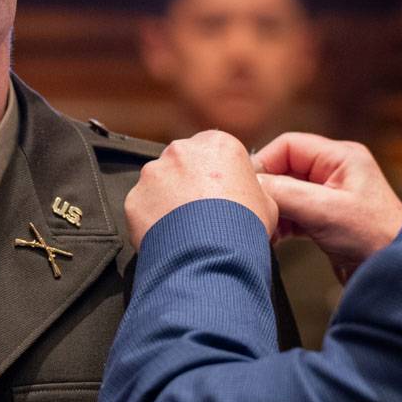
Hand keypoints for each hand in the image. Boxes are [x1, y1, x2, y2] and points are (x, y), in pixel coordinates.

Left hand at [124, 130, 278, 249]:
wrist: (213, 257)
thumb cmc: (243, 228)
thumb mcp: (267, 203)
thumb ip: (251, 188)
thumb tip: (247, 194)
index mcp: (216, 144)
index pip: (213, 151)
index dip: (218, 175)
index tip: (220, 194)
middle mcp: (180, 151)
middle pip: (182, 163)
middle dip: (189, 184)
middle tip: (200, 213)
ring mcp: (153, 173)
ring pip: (159, 184)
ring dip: (168, 201)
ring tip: (185, 229)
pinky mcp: (135, 197)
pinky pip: (143, 207)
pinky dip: (152, 220)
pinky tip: (169, 237)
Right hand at [253, 133, 401, 281]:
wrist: (397, 273)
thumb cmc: (374, 238)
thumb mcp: (323, 210)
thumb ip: (283, 192)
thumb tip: (249, 184)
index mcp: (341, 157)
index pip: (288, 146)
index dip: (264, 162)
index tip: (247, 186)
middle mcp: (335, 171)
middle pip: (284, 169)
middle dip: (267, 190)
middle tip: (252, 209)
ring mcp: (331, 196)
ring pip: (286, 193)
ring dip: (273, 209)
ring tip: (264, 227)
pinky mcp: (327, 219)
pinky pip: (293, 213)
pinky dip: (281, 224)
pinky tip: (274, 238)